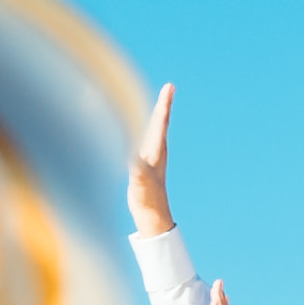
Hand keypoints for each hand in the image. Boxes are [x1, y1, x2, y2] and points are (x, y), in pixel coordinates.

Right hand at [130, 82, 180, 232]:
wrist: (153, 216)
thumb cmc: (147, 200)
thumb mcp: (141, 184)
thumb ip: (138, 170)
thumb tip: (133, 157)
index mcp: (156, 151)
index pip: (160, 122)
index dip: (163, 104)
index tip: (170, 87)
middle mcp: (157, 151)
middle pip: (161, 122)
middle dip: (163, 104)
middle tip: (170, 87)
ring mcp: (152, 158)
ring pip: (156, 131)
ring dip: (158, 115)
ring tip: (163, 102)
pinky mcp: (146, 165)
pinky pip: (148, 141)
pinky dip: (148, 130)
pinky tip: (146, 129)